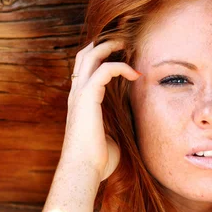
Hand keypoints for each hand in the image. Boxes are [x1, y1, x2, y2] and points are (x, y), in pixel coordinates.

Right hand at [61, 40, 140, 181]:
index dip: (101, 57)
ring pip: (89, 56)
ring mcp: (79, 95)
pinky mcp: (87, 98)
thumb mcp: (110, 137)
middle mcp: (76, 95)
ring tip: (126, 44)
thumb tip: (131, 125)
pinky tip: (135, 74)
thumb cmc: (97, 161)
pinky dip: (120, 67)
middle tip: (122, 41)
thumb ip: (116, 125)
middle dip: (102, 44)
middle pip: (83, 55)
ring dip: (108, 46)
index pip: (85, 69)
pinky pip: (104, 70)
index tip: (123, 56)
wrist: (83, 171)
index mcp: (80, 103)